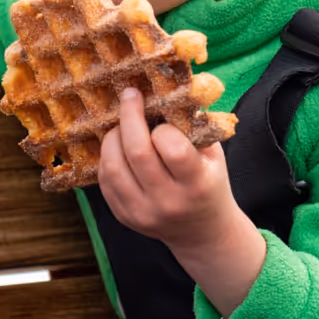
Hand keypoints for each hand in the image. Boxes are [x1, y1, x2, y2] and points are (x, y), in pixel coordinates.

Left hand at [95, 87, 267, 315]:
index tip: (160, 117)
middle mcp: (168, 202)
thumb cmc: (209, 183)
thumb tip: (168, 86)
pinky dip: (107, 158)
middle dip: (129, 117)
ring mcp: (142, 212)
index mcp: (196, 184)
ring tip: (121, 125)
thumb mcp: (213, 155)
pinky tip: (117, 147)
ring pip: (113, 166)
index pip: (172, 148)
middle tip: (129, 96)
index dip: (162, 127)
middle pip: (136, 153)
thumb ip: (194, 126)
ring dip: (112, 137)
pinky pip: (105, 181)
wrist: (202, 232)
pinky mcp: (124, 217)